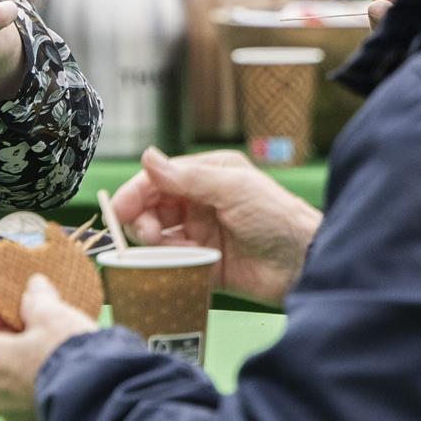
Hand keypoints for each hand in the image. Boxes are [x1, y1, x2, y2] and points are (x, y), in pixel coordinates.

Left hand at [0, 277, 100, 420]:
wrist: (108, 405)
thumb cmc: (72, 360)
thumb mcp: (53, 315)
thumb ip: (37, 300)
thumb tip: (35, 290)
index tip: (9, 300)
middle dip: (8, 330)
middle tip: (34, 316)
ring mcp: (9, 414)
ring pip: (7, 375)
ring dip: (24, 355)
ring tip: (53, 339)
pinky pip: (26, 394)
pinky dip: (38, 378)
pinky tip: (63, 365)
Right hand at [109, 146, 320, 307]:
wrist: (303, 263)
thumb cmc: (275, 217)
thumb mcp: (231, 188)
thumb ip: (187, 177)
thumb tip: (147, 156)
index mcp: (207, 177)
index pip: (159, 180)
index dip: (135, 193)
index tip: (118, 210)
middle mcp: (200, 203)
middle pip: (152, 208)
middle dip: (141, 219)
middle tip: (148, 234)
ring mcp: (200, 234)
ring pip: (158, 236)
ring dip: (151, 242)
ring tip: (161, 249)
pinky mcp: (202, 263)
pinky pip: (171, 262)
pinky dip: (163, 263)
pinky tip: (168, 264)